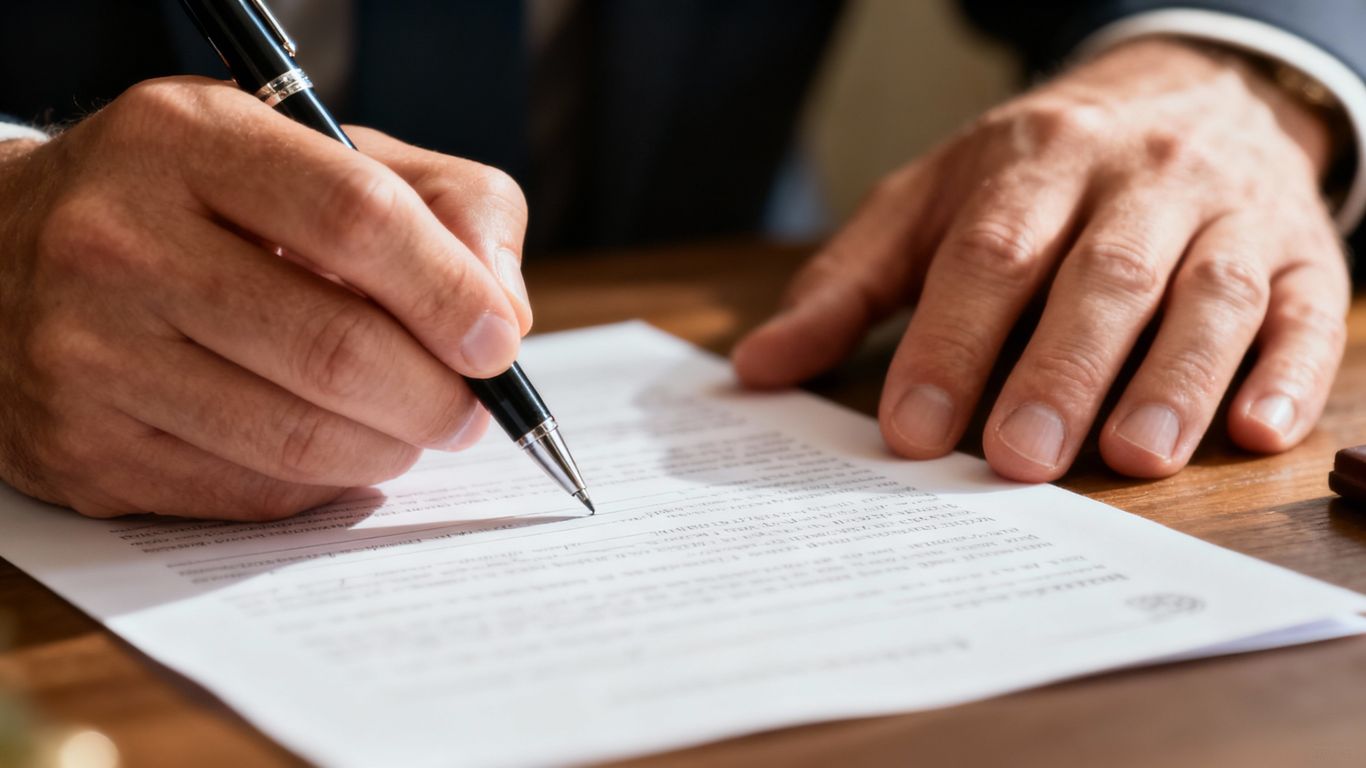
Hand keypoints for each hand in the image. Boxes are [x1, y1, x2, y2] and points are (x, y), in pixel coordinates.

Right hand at [0, 76, 531, 518]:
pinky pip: (251, 492)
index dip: (452, 292)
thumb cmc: (198, 202)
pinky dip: (324, 482)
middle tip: (470, 407)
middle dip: (438, 395)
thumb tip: (504, 313)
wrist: (5, 255)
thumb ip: (441, 203)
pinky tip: (334, 447)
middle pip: (337, 348)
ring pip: (300, 437)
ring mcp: (88, 354)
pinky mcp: (82, 448)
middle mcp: (119, 242)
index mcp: (187, 140)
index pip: (358, 219)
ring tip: (412, 424)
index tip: (497, 339)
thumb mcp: (312, 154)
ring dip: (392, 446)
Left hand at [733, 39, 1349, 481]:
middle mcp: (1139, 180)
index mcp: (1034, 163)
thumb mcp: (927, 205)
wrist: (1186, 92)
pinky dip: (1287, 372)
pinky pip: (1305, 310)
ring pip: (1210, 293)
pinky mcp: (1302, 255)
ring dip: (1174, 378)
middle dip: (1060, 370)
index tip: (914, 430)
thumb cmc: (1034, 173)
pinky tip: (1254, 431)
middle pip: (1102, 277)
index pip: (989, 254)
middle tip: (1019, 458)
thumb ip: (847, 286)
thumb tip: (756, 370)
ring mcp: (1229, 213)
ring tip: (1133, 456)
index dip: (952, 343)